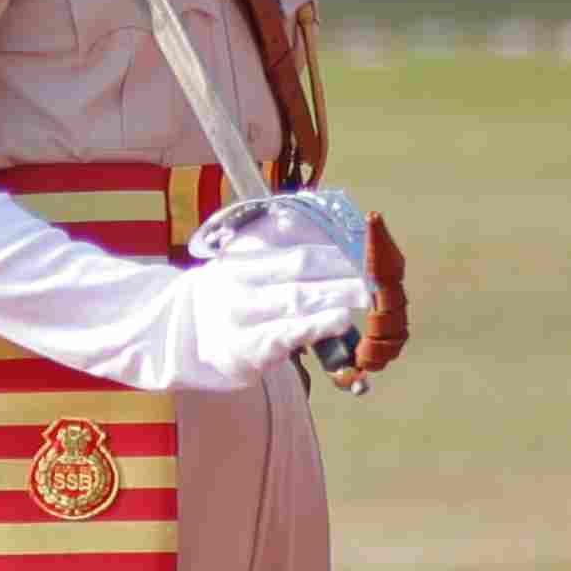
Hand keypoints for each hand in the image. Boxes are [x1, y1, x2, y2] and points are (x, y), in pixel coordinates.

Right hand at [151, 196, 373, 392]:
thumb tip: (346, 224)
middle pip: (299, 263)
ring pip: (296, 297)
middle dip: (344, 265)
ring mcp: (239, 311)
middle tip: (376, 270)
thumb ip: (290, 238)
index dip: (332, 235)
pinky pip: (286, 333)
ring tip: (367, 293)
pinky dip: (317, 325)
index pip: (291, 231)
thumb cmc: (242, 289)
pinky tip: (340, 320)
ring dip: (337, 293)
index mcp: (242, 246)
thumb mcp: (254, 256)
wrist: (193, 332)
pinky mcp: (245, 346)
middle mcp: (236, 274)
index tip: (363, 241)